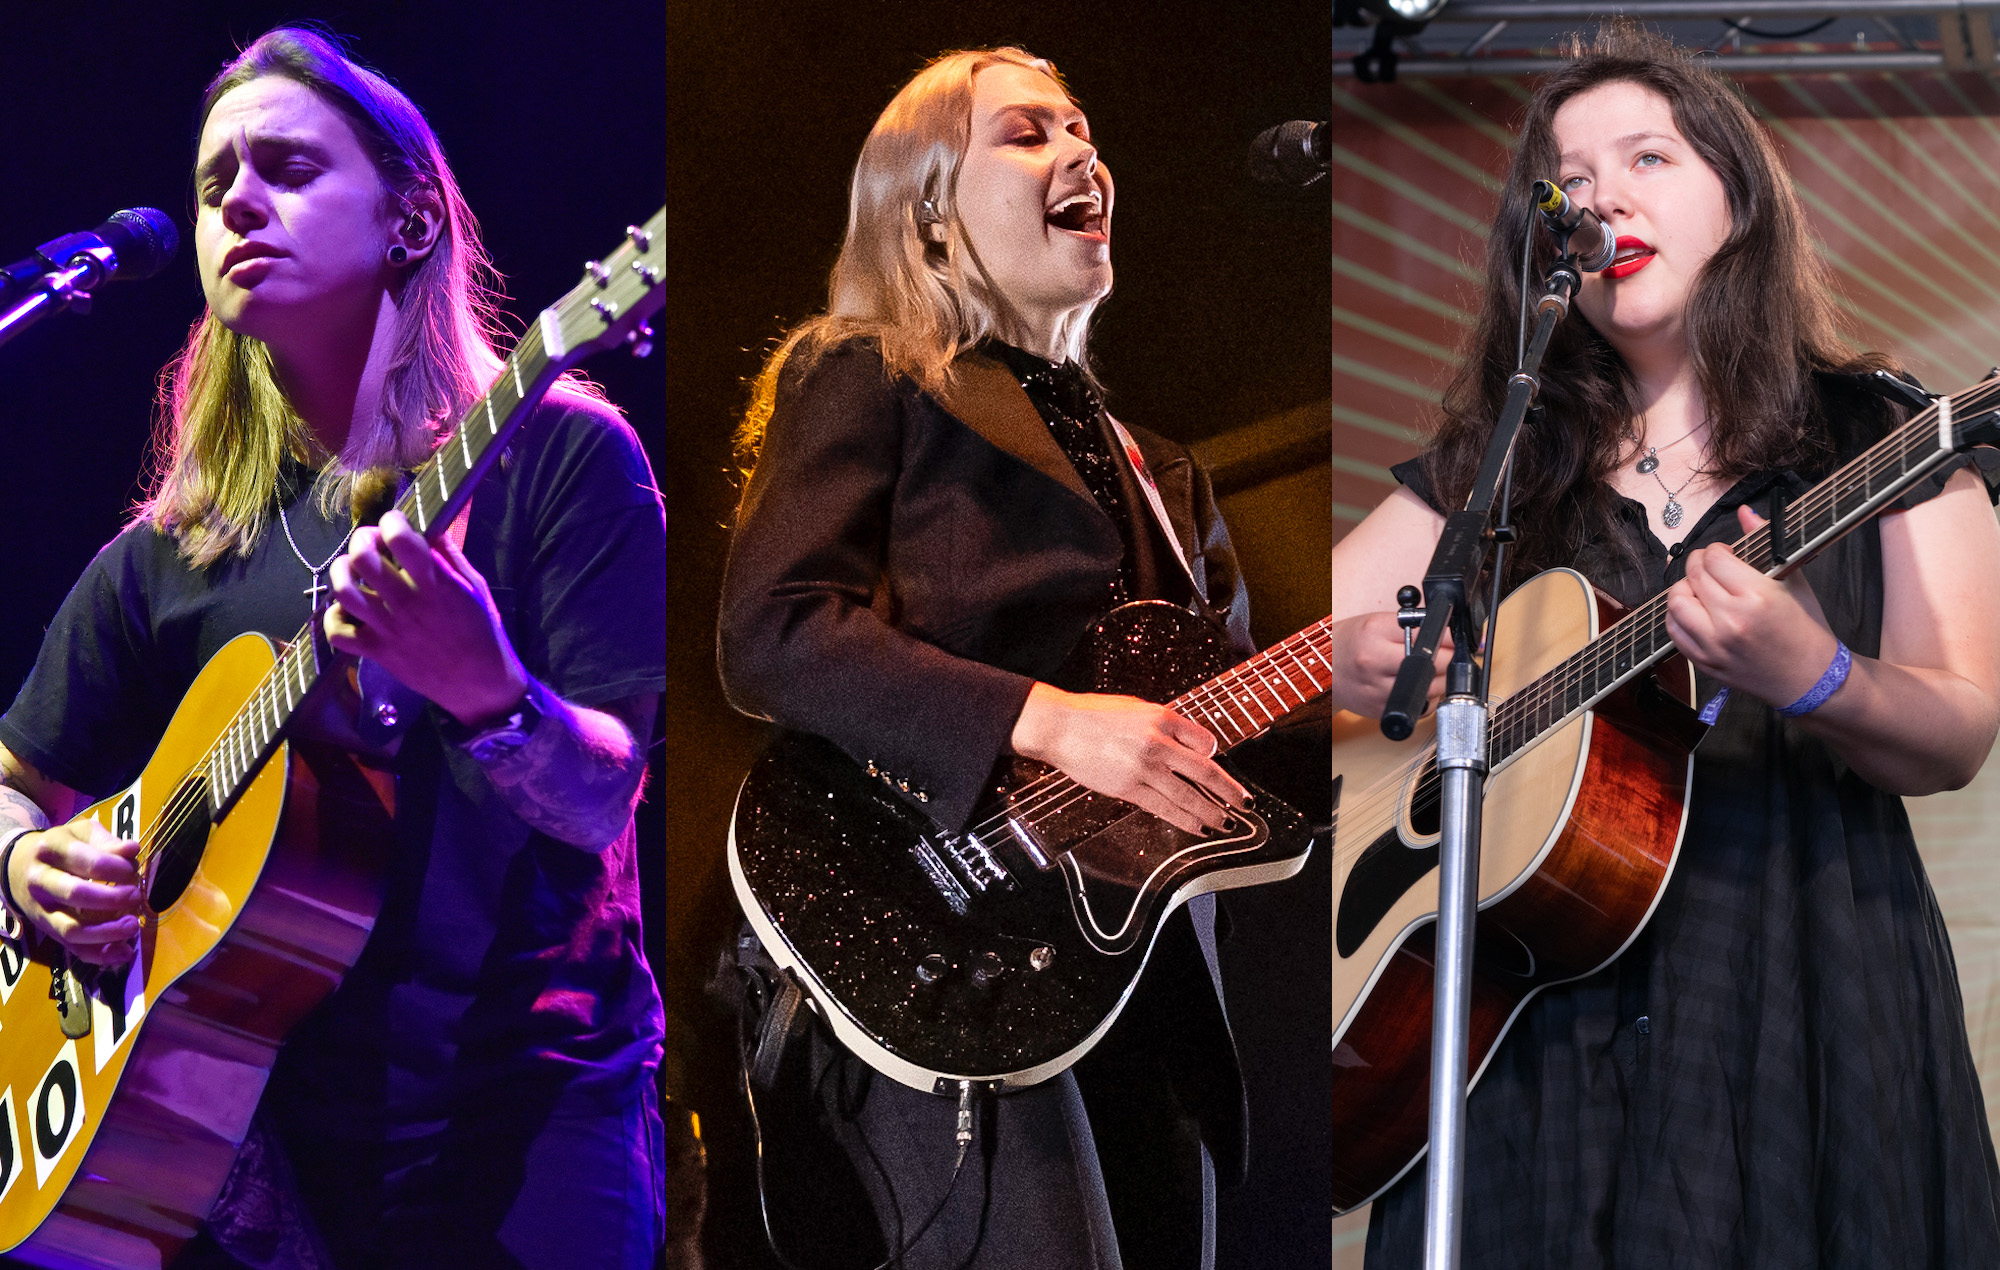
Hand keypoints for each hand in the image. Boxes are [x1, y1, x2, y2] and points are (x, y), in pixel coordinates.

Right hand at [10, 820, 141, 965]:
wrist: (19, 866)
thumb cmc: (62, 847)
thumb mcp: (81, 833)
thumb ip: (107, 841)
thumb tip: (132, 849)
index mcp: (52, 850)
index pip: (89, 862)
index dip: (118, 868)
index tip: (134, 870)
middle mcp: (40, 880)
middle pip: (76, 895)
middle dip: (112, 899)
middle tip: (136, 896)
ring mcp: (41, 910)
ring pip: (71, 929)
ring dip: (107, 932)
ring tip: (133, 926)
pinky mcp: (48, 931)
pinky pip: (73, 948)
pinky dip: (100, 955)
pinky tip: (124, 952)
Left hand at [324, 510, 528, 726]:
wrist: (479, 683)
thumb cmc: (482, 631)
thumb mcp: (475, 587)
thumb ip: (450, 556)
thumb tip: (430, 527)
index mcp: (436, 584)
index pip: (401, 539)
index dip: (392, 521)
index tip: (396, 523)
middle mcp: (407, 603)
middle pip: (363, 559)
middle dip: (362, 540)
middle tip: (371, 543)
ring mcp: (388, 629)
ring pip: (344, 592)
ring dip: (342, 572)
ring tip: (352, 569)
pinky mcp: (377, 651)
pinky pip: (338, 633)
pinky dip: (335, 618)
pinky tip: (348, 609)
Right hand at [1009, 683, 1250, 834]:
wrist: (1060, 727)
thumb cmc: (1095, 715)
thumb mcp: (1137, 707)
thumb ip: (1166, 724)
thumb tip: (1194, 743)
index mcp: (1162, 717)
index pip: (1204, 741)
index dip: (1215, 755)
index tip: (1220, 765)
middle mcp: (1157, 743)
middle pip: (1205, 772)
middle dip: (1230, 791)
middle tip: (1246, 803)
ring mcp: (1143, 768)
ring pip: (1188, 796)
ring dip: (1212, 812)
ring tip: (1227, 823)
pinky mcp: (1128, 788)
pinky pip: (1163, 808)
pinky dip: (1184, 820)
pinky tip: (1197, 826)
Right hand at [1328, 611, 1451, 717]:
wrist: (1324, 670)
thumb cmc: (1350, 644)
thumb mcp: (1377, 623)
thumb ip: (1411, 625)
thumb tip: (1450, 631)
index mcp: (1375, 632)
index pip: (1430, 635)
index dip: (1451, 637)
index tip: (1456, 637)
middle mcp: (1374, 661)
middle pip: (1437, 663)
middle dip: (1449, 658)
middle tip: (1446, 653)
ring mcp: (1378, 689)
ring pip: (1433, 688)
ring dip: (1441, 679)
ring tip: (1431, 669)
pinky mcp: (1382, 710)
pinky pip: (1421, 707)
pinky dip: (1427, 698)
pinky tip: (1417, 687)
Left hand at [1665, 504, 1837, 705]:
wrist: (1810, 679)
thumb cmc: (1806, 628)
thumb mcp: (1793, 581)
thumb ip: (1765, 542)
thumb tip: (1745, 512)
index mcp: (1757, 596)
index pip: (1714, 558)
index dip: (1716, 550)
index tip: (1725, 553)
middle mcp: (1731, 620)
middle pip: (1693, 576)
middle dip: (1698, 564)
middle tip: (1710, 566)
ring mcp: (1714, 644)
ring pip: (1676, 602)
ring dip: (1683, 589)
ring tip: (1700, 589)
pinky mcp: (1704, 663)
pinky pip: (1673, 631)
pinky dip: (1677, 616)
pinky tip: (1693, 611)